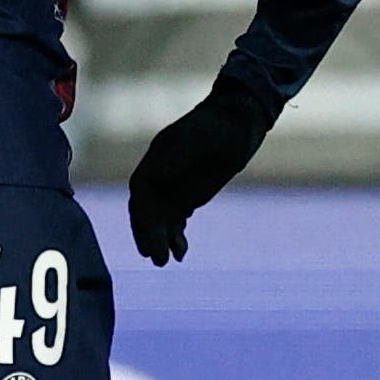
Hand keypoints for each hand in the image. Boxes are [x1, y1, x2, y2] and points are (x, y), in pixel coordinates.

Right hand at [129, 74, 274, 264]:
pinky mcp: (186, 196)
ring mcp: (172, 187)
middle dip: (149, 235)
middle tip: (157, 258)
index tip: (148, 238)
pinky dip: (176, 237)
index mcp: (156, 159)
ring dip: (162, 240)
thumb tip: (154, 176)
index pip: (141, 193)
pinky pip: (175, 220)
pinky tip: (181, 252)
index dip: (141, 218)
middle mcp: (159, 175)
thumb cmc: (220, 127)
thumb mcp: (202, 140)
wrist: (239, 120)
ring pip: (160, 219)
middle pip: (147, 210)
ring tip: (169, 260)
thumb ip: (178, 156)